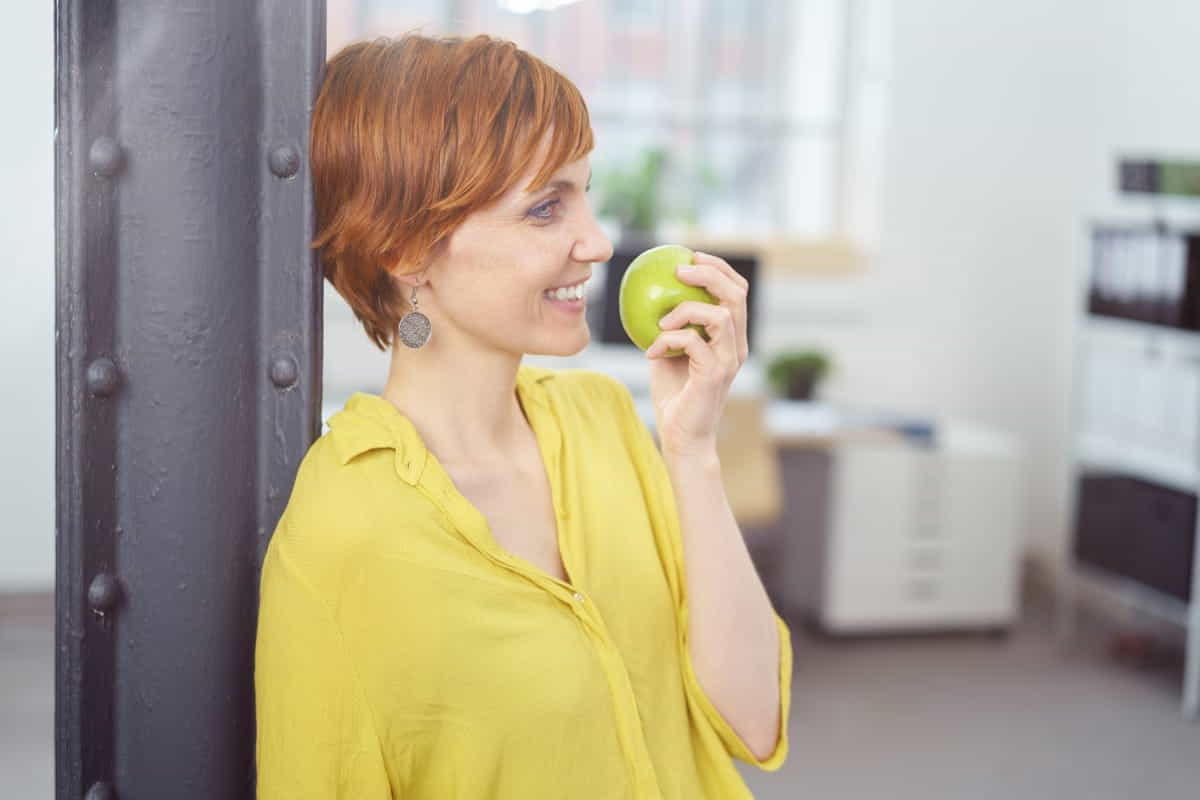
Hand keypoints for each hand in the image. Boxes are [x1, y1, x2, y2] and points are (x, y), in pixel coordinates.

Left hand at [644, 251, 749, 456]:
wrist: (681, 437)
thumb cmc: (673, 395)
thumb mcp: (668, 351)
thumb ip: (669, 325)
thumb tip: (645, 293)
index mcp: (731, 337)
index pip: (737, 291)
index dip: (719, 267)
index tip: (690, 255)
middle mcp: (737, 346)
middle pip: (737, 294)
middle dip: (710, 273)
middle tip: (679, 269)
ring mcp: (729, 361)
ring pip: (720, 315)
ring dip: (685, 310)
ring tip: (661, 322)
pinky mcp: (714, 375)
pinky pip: (693, 342)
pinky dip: (668, 340)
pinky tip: (650, 352)